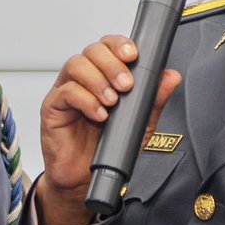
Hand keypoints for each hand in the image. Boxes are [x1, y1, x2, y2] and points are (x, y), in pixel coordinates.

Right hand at [35, 36, 180, 224]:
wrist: (86, 179)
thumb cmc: (109, 147)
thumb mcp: (140, 123)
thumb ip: (154, 99)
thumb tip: (171, 76)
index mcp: (103, 75)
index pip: (108, 46)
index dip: (119, 44)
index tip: (133, 55)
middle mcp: (83, 79)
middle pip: (92, 51)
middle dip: (112, 64)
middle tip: (126, 85)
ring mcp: (66, 91)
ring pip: (76, 65)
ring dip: (98, 80)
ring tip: (112, 102)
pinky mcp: (52, 108)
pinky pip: (66, 92)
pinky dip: (86, 100)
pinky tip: (99, 115)